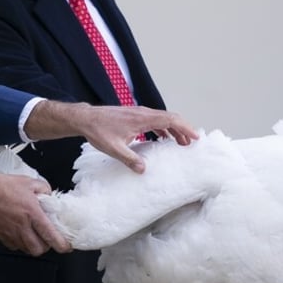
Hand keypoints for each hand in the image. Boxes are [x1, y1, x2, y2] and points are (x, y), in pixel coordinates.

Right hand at [0, 169, 69, 255]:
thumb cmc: (1, 186)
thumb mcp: (29, 182)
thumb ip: (45, 189)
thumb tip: (51, 197)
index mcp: (32, 213)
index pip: (50, 236)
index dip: (62, 245)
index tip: (66, 246)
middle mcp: (22, 226)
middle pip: (40, 249)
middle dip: (47, 246)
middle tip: (49, 238)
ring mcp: (11, 234)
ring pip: (28, 250)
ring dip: (34, 245)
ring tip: (36, 236)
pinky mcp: (2, 237)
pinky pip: (16, 246)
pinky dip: (22, 243)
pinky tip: (23, 233)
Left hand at [24, 102, 198, 171]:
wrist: (86, 118)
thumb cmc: (99, 130)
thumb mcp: (114, 148)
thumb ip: (129, 159)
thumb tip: (143, 170)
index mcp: (142, 118)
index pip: (170, 120)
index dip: (185, 127)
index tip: (195, 137)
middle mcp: (143, 113)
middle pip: (170, 118)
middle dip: (183, 130)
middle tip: (192, 143)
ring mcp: (139, 113)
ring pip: (163, 119)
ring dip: (174, 130)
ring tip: (181, 143)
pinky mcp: (135, 116)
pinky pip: (154, 120)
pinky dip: (163, 128)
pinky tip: (163, 139)